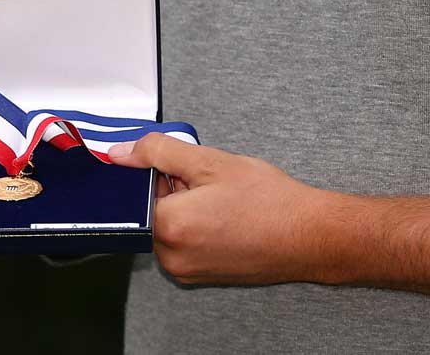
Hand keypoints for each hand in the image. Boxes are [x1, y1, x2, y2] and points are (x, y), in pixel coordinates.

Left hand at [107, 133, 333, 285]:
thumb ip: (159, 152)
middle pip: (152, 212)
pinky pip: (185, 245)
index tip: (183, 168)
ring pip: (170, 228)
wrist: (308, 236)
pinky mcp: (202, 277)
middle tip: (209, 182)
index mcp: (169, 226)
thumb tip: (121, 153)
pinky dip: (198, 227)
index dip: (160, 173)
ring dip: (186, 209)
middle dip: (173, 191)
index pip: (138, 192)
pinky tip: (227, 217)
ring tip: (222, 200)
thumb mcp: (210, 162)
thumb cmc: (268, 200)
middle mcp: (172, 257)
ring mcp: (187, 271)